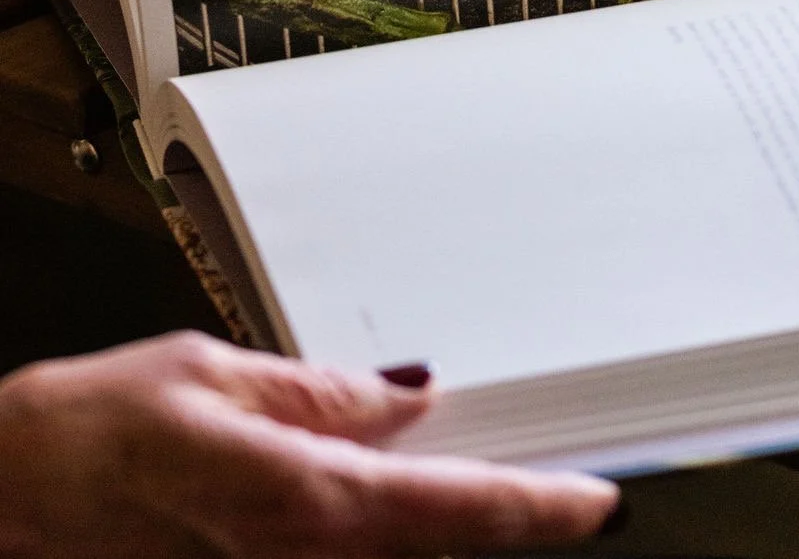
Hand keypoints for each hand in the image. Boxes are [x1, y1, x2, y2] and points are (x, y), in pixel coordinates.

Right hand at [0, 331, 616, 557]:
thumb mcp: (215, 376)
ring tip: (495, 480)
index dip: (536, 507)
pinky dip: (385, 536)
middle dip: (503, 513)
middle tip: (563, 478)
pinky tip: (393, 494)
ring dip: (446, 525)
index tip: (598, 501)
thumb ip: (324, 395)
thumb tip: (409, 397)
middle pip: (437, 546)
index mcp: (302, 498)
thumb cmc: (80, 438)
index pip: (454, 509)